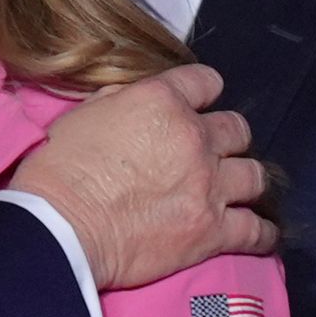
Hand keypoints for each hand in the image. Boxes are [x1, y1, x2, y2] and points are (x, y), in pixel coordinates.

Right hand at [9, 65, 275, 286]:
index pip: (204, 82)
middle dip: (224, 140)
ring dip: (242, 181)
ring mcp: (209, 185)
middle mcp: (194, 137)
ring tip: (231, 191)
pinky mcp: (212, 230)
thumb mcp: (80, 115)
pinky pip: (255, 230)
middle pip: (236, 129)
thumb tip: (132, 102)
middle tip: (206, 155)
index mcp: (161, 102)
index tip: (195, 105)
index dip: (201, 93)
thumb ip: (118, 102)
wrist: (56, 228)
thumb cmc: (56, 171)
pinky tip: (256, 234)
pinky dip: (258, 233)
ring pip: (255, 175)